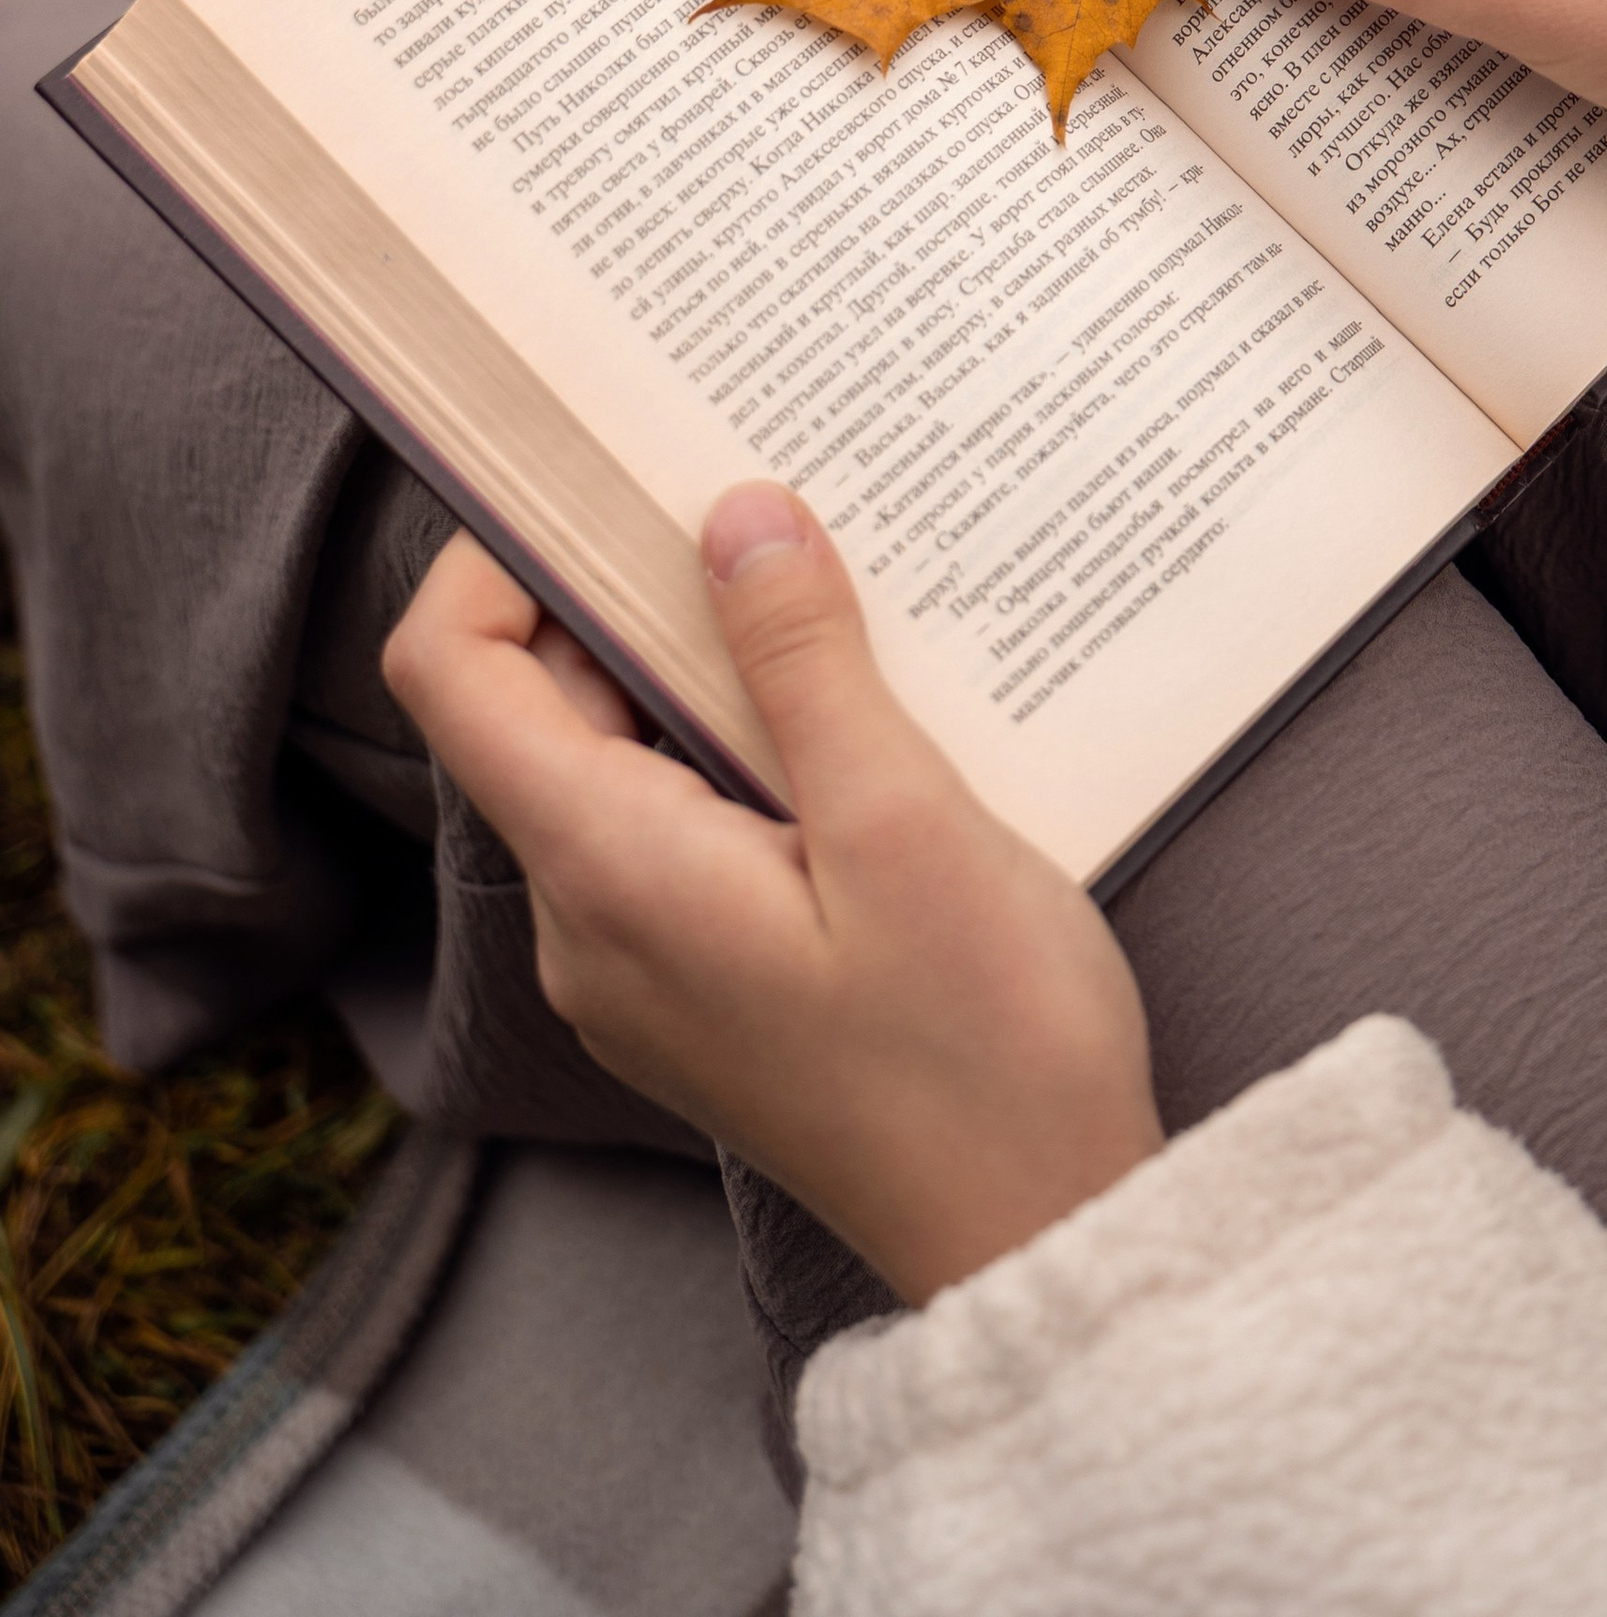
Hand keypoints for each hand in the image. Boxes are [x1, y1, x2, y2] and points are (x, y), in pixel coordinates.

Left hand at [383, 489, 1162, 1302]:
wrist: (1041, 1240)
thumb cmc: (987, 1048)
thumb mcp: (906, 823)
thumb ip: (803, 662)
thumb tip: (734, 513)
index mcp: (609, 874)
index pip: (453, 673)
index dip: (504, 553)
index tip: (616, 477)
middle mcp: (590, 923)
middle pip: (534, 706)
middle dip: (630, 590)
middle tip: (759, 502)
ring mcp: (640, 963)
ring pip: (613, 761)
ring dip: (698, 665)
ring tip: (828, 596)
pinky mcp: (703, 982)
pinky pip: (673, 825)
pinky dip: (734, 744)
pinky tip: (849, 713)